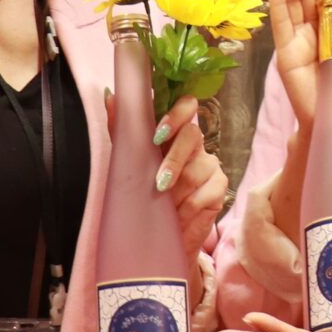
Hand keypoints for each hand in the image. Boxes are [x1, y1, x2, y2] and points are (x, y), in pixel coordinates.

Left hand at [114, 91, 228, 257]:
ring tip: (163, 207)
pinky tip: (176, 217)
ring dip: (175, 193)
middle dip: (173, 160)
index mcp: (175, 132)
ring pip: (196, 170)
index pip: (186, 106)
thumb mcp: (131, 162)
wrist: (160, 235)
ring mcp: (210, 164)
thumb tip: (111, 96)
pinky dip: (186, 208)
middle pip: (192, 135)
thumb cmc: (145, 195)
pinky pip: (205, 194)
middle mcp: (196, 144)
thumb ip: (123, 130)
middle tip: (159, 183)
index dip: (176, 114)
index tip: (158, 133)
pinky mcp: (220, 187)